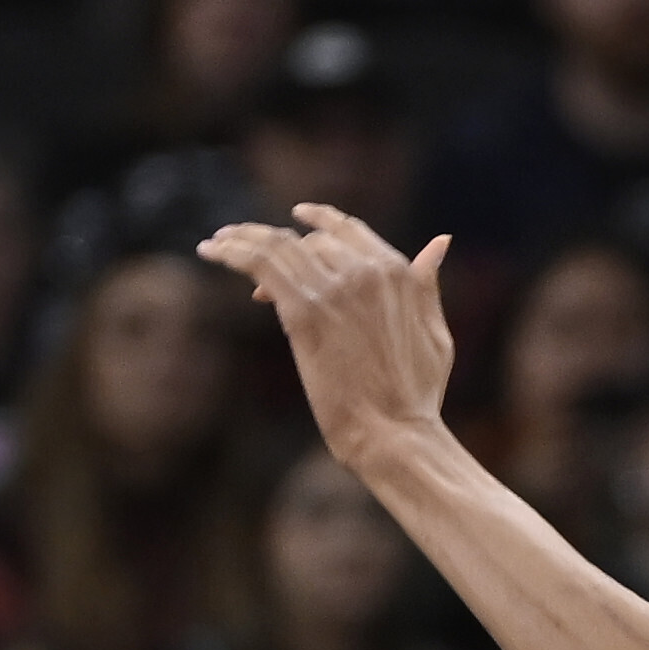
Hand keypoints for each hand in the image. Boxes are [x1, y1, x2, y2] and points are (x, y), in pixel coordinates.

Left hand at [203, 205, 465, 464]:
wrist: (394, 433)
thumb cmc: (417, 395)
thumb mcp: (434, 331)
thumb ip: (426, 285)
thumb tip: (439, 242)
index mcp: (396, 271)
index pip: (347, 230)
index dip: (319, 221)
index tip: (296, 216)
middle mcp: (364, 271)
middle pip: (308, 242)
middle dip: (280, 249)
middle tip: (249, 264)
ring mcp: (333, 289)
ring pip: (276, 244)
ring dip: (241, 238)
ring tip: (217, 241)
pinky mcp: (303, 312)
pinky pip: (259, 264)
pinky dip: (232, 252)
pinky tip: (210, 251)